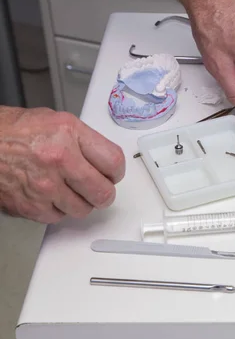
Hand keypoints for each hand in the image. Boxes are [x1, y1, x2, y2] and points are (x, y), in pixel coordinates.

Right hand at [0, 107, 125, 223]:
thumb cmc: (14, 131)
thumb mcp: (57, 121)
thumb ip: (86, 141)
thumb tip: (106, 161)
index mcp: (69, 134)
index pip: (114, 162)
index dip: (116, 172)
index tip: (112, 174)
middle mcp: (59, 160)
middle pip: (103, 192)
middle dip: (103, 192)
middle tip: (97, 188)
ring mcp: (44, 186)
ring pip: (83, 209)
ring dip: (80, 202)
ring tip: (69, 189)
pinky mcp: (30, 206)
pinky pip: (58, 217)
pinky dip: (58, 209)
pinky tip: (50, 195)